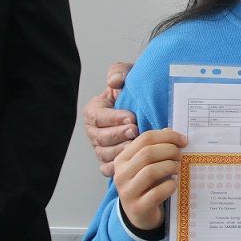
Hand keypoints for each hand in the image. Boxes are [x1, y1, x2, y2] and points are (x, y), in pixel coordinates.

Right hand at [83, 62, 137, 176]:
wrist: (146, 108)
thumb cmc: (133, 92)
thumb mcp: (127, 75)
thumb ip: (120, 72)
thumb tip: (114, 81)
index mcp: (94, 111)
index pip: (97, 116)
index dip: (113, 118)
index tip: (132, 117)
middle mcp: (94, 132)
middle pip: (100, 138)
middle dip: (118, 135)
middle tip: (135, 131)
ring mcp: (100, 148)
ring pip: (104, 154)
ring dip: (120, 151)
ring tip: (136, 146)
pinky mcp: (108, 161)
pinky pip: (107, 169)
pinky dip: (118, 168)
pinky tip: (132, 164)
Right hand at [112, 128, 187, 230]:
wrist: (140, 215)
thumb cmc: (147, 185)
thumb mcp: (148, 165)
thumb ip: (156, 147)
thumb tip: (169, 131)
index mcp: (122, 159)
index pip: (145, 139)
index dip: (167, 136)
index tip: (183, 140)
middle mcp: (121, 174)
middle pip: (148, 153)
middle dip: (170, 151)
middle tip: (180, 156)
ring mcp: (128, 192)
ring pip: (151, 171)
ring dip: (170, 167)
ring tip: (177, 169)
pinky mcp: (138, 207)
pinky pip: (157, 192)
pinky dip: (170, 186)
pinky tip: (173, 185)